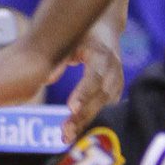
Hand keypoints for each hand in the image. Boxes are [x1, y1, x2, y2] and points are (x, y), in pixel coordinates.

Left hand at [62, 16, 122, 142]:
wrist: (104, 27)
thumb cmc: (81, 34)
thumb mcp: (70, 40)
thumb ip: (59, 58)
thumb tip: (47, 79)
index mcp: (102, 54)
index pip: (94, 76)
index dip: (84, 93)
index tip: (71, 108)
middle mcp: (113, 69)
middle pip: (99, 96)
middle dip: (83, 116)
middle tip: (65, 132)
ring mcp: (116, 81)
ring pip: (102, 106)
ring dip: (86, 122)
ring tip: (66, 137)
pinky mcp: (115, 91)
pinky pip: (104, 109)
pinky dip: (90, 121)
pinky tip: (75, 134)